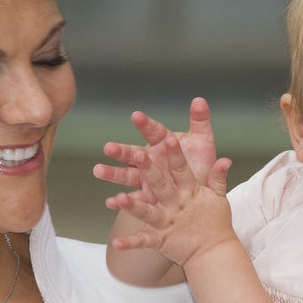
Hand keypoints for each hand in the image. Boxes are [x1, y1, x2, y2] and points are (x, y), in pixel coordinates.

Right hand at [94, 97, 221, 206]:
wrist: (201, 191)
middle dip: (121, 151)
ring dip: (112, 173)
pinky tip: (111, 202)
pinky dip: (121, 202)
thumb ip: (200, 121)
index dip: (144, 124)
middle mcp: (151, 159)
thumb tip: (199, 100)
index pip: (153, 131)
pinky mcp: (146, 196)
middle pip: (133, 153)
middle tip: (108, 148)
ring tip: (98, 171)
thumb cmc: (201, 163)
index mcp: (163, 142)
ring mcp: (146, 178)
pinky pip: (133, 199)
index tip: (136, 116)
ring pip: (127, 175)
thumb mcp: (203, 142)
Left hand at [109, 133, 234, 269]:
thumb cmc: (215, 222)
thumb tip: (226, 159)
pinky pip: (142, 241)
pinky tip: (115, 243)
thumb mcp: (218, 198)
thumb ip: (217, 178)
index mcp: (190, 192)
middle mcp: (176, 205)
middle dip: (149, 170)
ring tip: (119, 198)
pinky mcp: (160, 240)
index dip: (176, 155)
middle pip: (161, 185)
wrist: (214, 253)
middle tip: (138, 155)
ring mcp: (166, 223)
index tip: (169, 139)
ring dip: (133, 205)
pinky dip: (129, 243)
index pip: (182, 170)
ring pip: (147, 211)